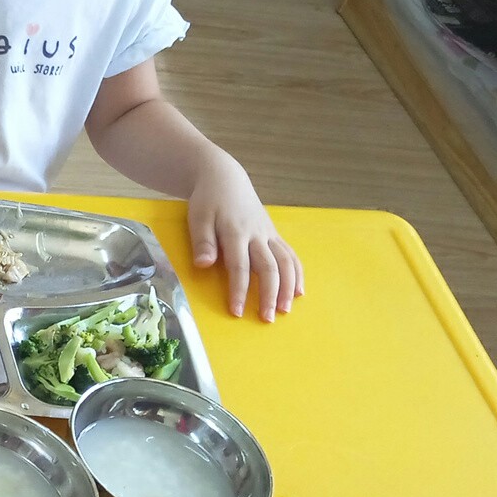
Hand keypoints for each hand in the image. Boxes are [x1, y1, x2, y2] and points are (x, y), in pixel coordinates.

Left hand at [187, 159, 303, 321]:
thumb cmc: (208, 201)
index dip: (239, 290)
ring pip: (285, 262)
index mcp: (235, 232)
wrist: (225, 178)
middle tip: (267, 318)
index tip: (237, 312)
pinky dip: (297, 273)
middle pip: (268, 267)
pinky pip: (291, 254)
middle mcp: (257, 234)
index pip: (240, 266)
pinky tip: (298, 291)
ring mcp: (268, 234)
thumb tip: (203, 265)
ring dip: (288, 287)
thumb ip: (203, 242)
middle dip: (270, 294)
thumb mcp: (198, 218)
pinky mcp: (274, 233)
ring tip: (286, 310)